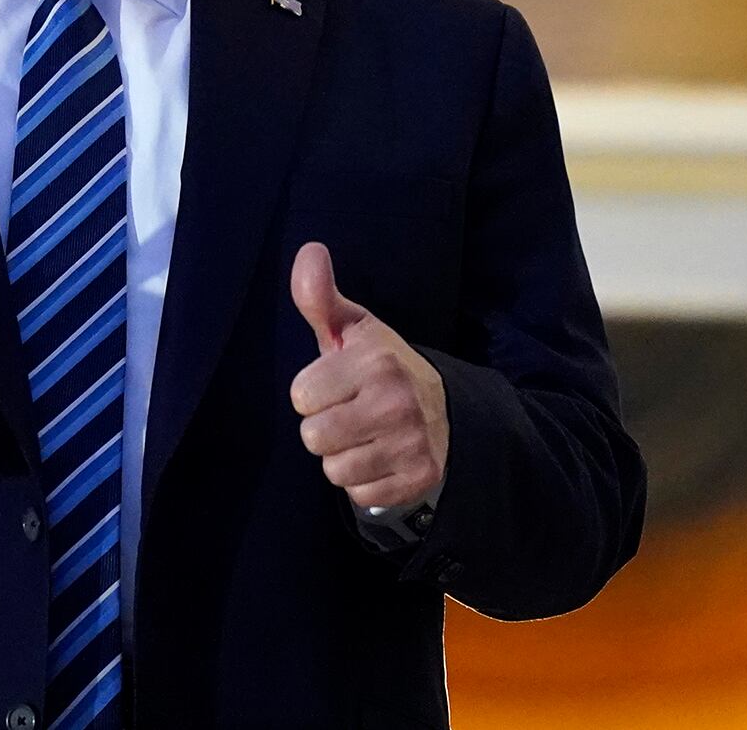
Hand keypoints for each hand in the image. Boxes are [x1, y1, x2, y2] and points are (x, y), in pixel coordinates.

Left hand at [288, 241, 447, 509]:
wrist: (445, 410)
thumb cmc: (380, 367)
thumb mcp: (352, 329)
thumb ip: (320, 297)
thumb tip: (309, 252)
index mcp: (376, 361)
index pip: (301, 396)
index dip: (312, 392)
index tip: (336, 385)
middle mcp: (396, 402)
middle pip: (313, 437)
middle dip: (324, 426)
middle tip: (350, 412)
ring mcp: (411, 443)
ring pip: (334, 469)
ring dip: (342, 456)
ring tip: (365, 434)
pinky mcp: (419, 478)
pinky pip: (359, 494)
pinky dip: (365, 480)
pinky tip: (380, 456)